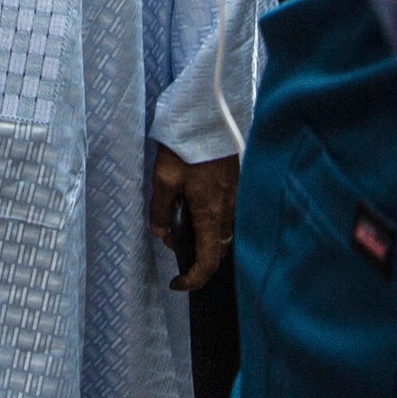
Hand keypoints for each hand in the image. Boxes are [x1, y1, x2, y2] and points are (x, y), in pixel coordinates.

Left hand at [150, 146, 233, 291]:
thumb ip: (160, 208)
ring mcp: (236, 197)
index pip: (208, 261)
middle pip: (217, 250)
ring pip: (223, 233)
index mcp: (210, 213)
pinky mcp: (236, 185)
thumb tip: (160, 231)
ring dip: (203, 236)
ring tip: (178, 216)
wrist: (208, 114)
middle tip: (170, 236)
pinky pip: (227, 216)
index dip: (194, 280)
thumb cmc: (185, 144)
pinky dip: (211, 221)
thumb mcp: (163, 177)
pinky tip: (194, 202)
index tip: (178, 283)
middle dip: (194, 255)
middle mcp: (228, 210)